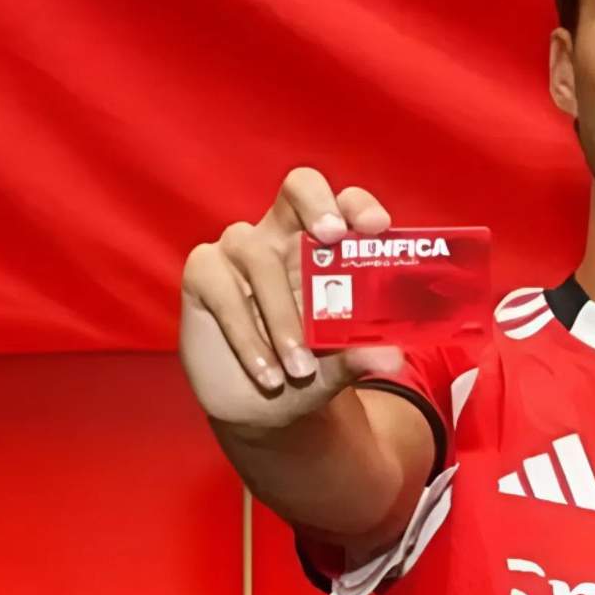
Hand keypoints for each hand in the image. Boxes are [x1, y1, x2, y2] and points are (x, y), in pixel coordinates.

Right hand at [179, 167, 405, 428]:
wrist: (254, 407)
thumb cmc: (304, 370)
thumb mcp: (336, 367)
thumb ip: (359, 356)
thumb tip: (391, 358)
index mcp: (324, 246)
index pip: (345, 204)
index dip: (359, 206)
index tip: (376, 229)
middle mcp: (281, 235)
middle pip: (299, 187)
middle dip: (317, 204)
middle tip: (333, 236)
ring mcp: (238, 249)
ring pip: (260, 258)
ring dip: (282, 317)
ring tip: (300, 369)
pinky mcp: (203, 273)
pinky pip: (224, 293)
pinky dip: (248, 337)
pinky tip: (267, 374)